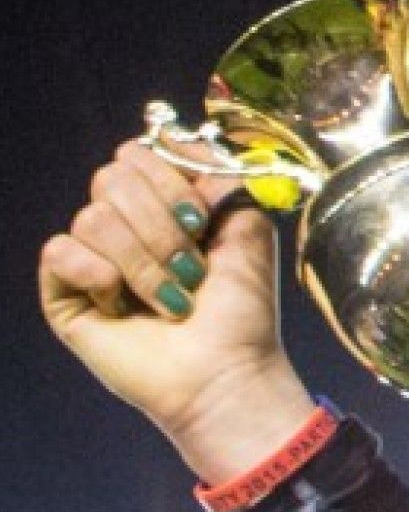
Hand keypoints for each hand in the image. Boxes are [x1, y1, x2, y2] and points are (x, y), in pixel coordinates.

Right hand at [38, 143, 318, 482]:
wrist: (226, 371)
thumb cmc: (241, 311)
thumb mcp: (247, 230)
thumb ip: (221, 177)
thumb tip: (178, 141)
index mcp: (162, 207)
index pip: (137, 155)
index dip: (171, 182)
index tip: (204, 222)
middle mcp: (122, 227)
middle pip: (110, 177)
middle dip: (162, 225)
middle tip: (192, 268)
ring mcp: (91, 259)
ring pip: (92, 217)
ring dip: (144, 261)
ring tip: (172, 298)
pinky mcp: (64, 293)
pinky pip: (59, 251)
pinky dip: (98, 273)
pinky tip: (122, 301)